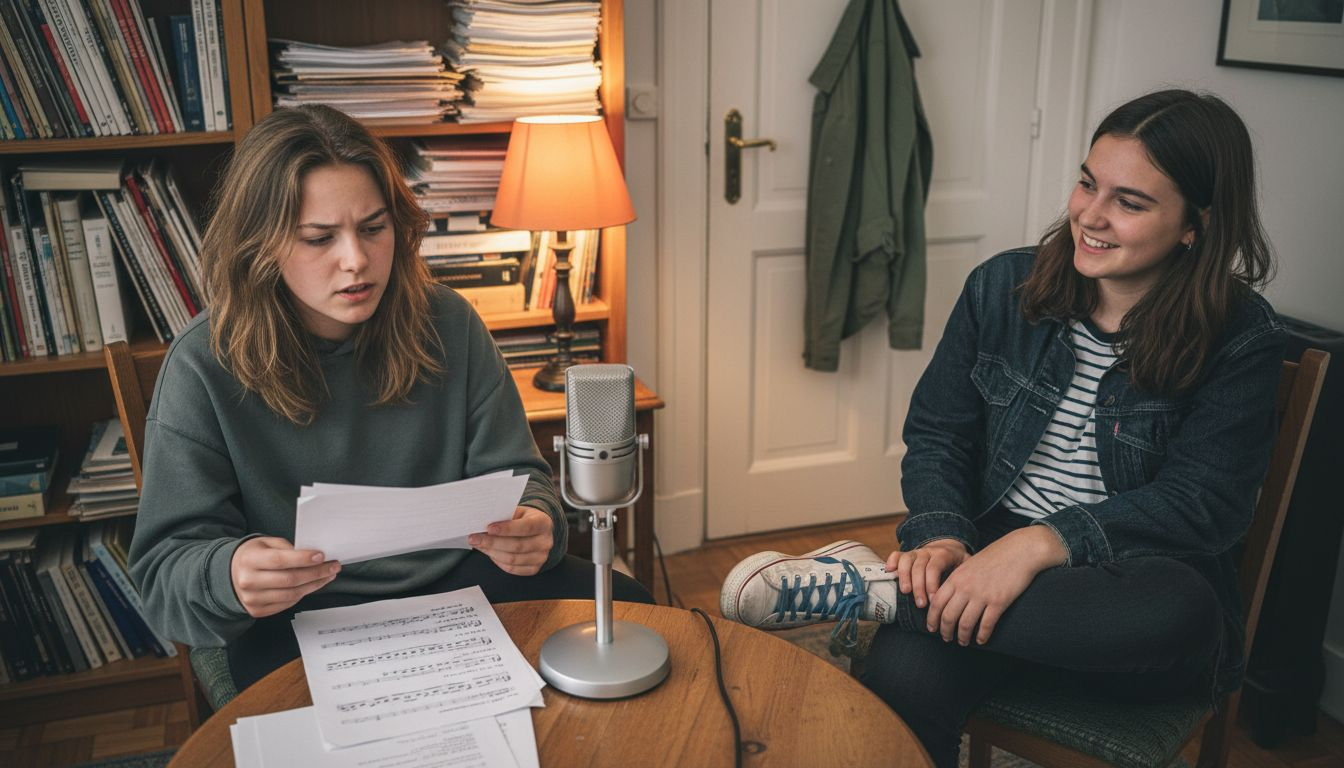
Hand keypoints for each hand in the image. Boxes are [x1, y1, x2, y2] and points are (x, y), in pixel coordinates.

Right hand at [230, 537, 339, 618]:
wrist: (230, 574)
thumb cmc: (252, 556)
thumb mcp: (265, 543)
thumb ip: (287, 548)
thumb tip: (312, 555)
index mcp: (249, 560)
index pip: (280, 560)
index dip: (303, 559)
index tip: (321, 556)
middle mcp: (249, 581)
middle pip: (290, 580)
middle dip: (316, 573)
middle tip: (333, 566)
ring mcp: (252, 598)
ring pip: (292, 594)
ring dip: (314, 585)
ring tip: (327, 575)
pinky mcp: (258, 610)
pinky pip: (287, 603)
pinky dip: (303, 594)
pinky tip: (312, 585)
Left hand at [469, 506, 552, 575]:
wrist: (539, 531)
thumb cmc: (525, 519)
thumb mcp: (519, 512)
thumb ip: (505, 516)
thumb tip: (483, 523)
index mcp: (543, 523)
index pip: (526, 527)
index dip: (507, 529)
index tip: (489, 528)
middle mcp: (545, 542)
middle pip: (517, 546)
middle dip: (492, 543)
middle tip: (474, 538)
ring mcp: (541, 557)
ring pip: (512, 559)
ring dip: (492, 553)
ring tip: (479, 545)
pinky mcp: (534, 569)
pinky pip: (512, 569)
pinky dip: (498, 561)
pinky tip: (490, 553)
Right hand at [888, 539, 969, 609]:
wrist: (949, 548)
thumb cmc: (958, 563)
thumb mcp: (966, 565)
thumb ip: (966, 575)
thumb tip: (966, 593)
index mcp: (943, 554)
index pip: (934, 567)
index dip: (931, 584)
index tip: (933, 601)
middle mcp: (928, 551)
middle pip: (919, 567)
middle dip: (918, 587)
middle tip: (921, 604)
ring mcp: (916, 552)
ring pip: (906, 561)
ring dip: (904, 577)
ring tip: (905, 592)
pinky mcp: (907, 555)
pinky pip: (897, 555)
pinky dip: (892, 561)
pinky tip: (890, 571)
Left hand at [925, 526, 1066, 645]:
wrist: (1020, 550)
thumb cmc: (995, 557)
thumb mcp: (969, 565)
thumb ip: (957, 580)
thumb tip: (946, 598)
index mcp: (956, 578)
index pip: (937, 603)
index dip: (932, 619)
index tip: (932, 628)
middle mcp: (966, 587)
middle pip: (948, 616)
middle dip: (945, 631)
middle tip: (947, 639)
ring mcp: (982, 595)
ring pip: (965, 624)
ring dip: (962, 637)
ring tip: (963, 642)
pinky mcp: (999, 601)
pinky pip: (986, 624)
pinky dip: (982, 635)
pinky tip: (981, 640)